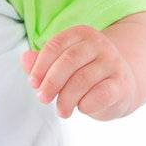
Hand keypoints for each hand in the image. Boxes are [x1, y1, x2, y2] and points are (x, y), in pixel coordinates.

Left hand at [21, 24, 137, 119]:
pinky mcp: (121, 84)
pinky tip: (82, 108)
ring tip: (61, 111)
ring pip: (82, 80)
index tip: (33, 84)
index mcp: (81, 34)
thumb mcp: (61, 66)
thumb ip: (41, 63)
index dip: (40, 66)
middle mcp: (99, 44)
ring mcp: (113, 63)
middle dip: (51, 83)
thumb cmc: (83, 76)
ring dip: (66, 99)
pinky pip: (100, 94)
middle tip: (42, 99)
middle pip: (68, 61)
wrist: (120, 88)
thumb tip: (24, 58)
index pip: (56, 45)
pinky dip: (86, 104)